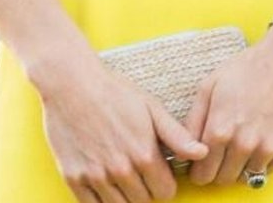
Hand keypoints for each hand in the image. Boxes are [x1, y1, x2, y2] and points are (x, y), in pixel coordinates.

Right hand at [34, 54, 207, 201]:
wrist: (69, 81)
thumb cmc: (112, 90)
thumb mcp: (150, 106)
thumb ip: (177, 135)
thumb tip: (203, 154)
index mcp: (143, 154)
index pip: (166, 193)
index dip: (163, 181)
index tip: (154, 168)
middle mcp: (121, 169)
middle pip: (144, 202)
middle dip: (144, 188)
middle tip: (135, 168)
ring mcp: (95, 175)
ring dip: (124, 196)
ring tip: (120, 174)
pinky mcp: (73, 177)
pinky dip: (100, 200)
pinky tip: (103, 183)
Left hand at [185, 26, 272, 186]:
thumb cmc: (246, 68)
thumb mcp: (209, 85)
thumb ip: (194, 120)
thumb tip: (185, 146)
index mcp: (221, 128)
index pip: (202, 171)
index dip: (196, 172)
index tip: (196, 166)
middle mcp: (244, 144)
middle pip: (223, 179)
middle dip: (214, 172)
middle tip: (214, 158)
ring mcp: (267, 149)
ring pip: (244, 178)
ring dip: (236, 169)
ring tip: (234, 148)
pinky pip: (267, 172)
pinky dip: (258, 164)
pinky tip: (254, 144)